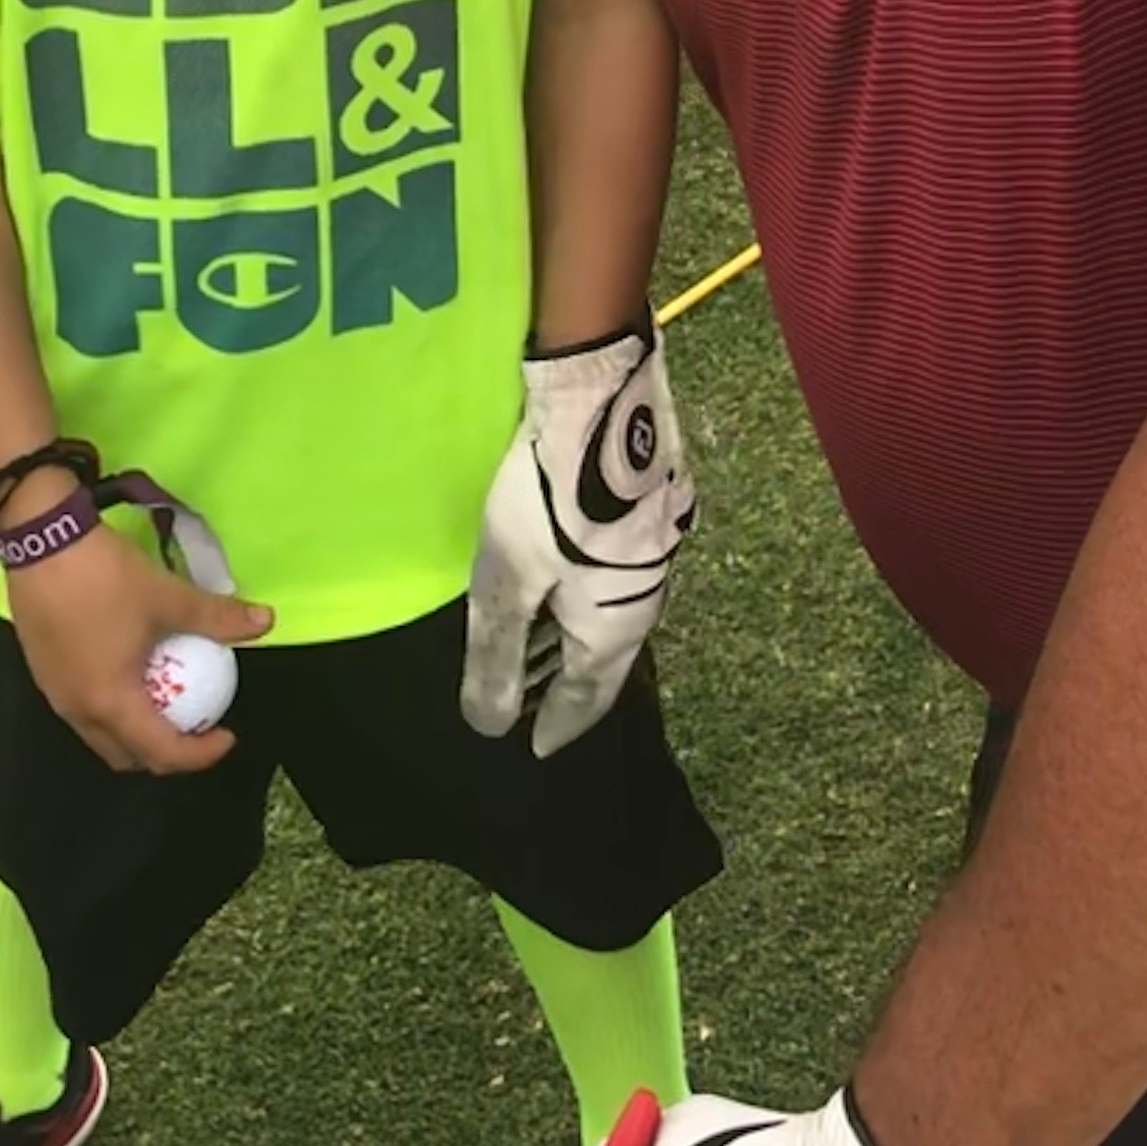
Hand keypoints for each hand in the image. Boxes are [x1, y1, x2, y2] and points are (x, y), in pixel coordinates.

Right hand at [4, 510, 271, 775]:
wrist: (40, 540)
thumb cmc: (105, 579)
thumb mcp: (168, 598)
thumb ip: (217, 617)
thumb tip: (264, 622)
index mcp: (111, 705)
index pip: (162, 754)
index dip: (201, 754)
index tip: (227, 734)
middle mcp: (78, 711)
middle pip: (125, 755)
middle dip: (164, 752)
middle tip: (195, 723)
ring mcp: (54, 693)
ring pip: (99, 734)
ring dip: (135, 731)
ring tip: (166, 699)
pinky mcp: (42, 670)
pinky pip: (82, 707)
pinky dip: (112, 705)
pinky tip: (129, 669)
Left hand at [462, 321, 695, 756]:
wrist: (603, 397)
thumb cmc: (551, 502)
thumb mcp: (508, 585)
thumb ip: (499, 656)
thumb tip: (491, 726)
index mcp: (616, 629)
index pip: (588, 698)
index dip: (558, 724)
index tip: (535, 748)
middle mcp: (647, 598)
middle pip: (605, 658)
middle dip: (567, 683)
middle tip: (531, 700)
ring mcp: (655, 548)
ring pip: (610, 611)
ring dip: (573, 634)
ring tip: (539, 640)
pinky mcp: (651, 505)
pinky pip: (613, 571)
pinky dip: (582, 591)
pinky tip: (560, 573)